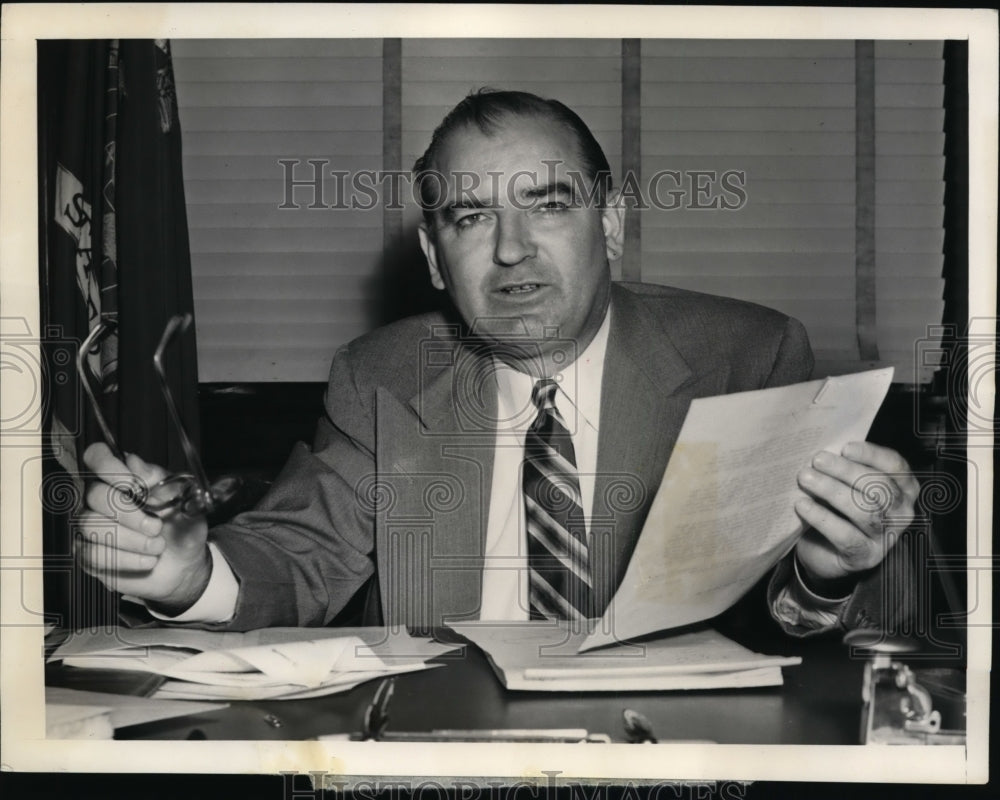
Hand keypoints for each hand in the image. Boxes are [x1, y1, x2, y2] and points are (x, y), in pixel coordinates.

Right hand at [77, 442, 211, 614]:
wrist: (184, 564)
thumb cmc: (182, 527)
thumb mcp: (183, 501)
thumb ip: (158, 480)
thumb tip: (135, 463)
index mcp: (125, 478)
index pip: (97, 457)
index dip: (108, 466)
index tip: (132, 484)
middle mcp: (102, 499)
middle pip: (94, 494)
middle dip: (128, 513)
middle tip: (156, 525)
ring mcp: (92, 527)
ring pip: (91, 525)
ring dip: (130, 538)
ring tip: (157, 545)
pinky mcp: (89, 555)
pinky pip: (93, 554)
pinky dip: (126, 559)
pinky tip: (147, 559)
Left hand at [793, 441, 919, 592]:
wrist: (823, 550)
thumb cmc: (835, 508)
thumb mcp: (843, 484)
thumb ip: (843, 468)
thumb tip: (824, 449)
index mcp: (902, 488)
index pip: (895, 467)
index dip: (872, 455)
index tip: (845, 447)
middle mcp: (901, 513)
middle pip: (879, 488)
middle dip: (847, 471)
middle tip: (818, 460)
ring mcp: (886, 538)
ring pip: (865, 510)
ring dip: (832, 491)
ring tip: (806, 479)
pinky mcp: (866, 557)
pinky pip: (845, 535)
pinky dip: (822, 518)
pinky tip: (802, 505)